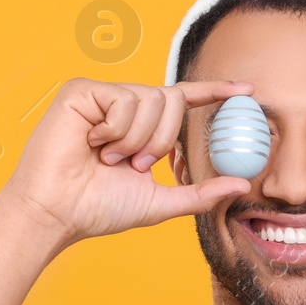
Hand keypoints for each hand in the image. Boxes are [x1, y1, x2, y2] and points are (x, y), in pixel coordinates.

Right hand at [0, 77, 254, 243]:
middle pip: (171, 98)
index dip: (214, 91)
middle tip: (136, 165)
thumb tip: (241, 184)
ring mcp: (101, 95)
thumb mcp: (160, 202)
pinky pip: (122, 99)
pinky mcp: (80, 90)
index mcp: (140, 126)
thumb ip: (200, 192)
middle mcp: (122, 105)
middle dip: (161, 139)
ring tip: (108, 158)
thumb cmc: (98, 209)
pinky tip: (92, 144)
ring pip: (149, 98)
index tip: (247, 90)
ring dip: (136, 139)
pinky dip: (116, 129)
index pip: (183, 100)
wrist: (58, 214)